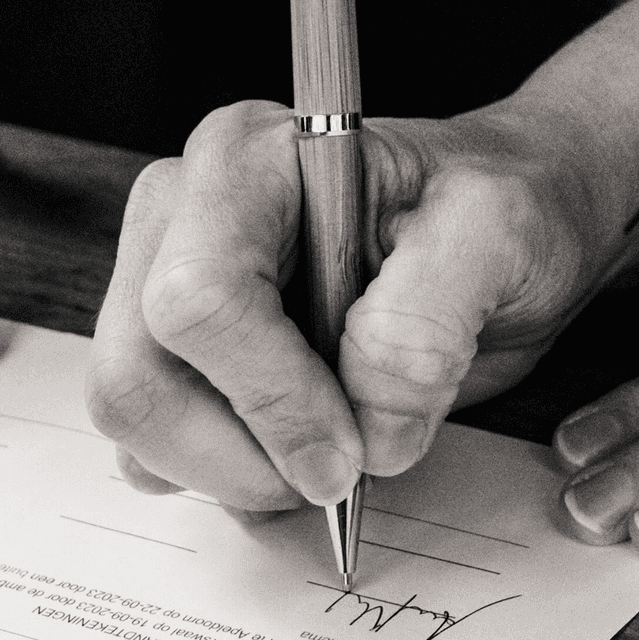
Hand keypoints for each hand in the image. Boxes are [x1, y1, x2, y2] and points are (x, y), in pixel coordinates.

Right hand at [90, 99, 636, 511]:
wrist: (502, 233)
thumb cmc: (498, 211)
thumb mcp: (498, 234)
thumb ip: (428, 319)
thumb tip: (365, 425)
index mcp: (245, 161)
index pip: (199, 299)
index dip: (273, 397)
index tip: (356, 448)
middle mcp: (181, 216)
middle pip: (138, 374)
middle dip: (243, 454)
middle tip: (343, 468)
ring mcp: (161, 287)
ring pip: (136, 423)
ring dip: (238, 472)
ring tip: (335, 449)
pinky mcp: (174, 356)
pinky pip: (155, 450)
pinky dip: (229, 478)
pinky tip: (301, 447)